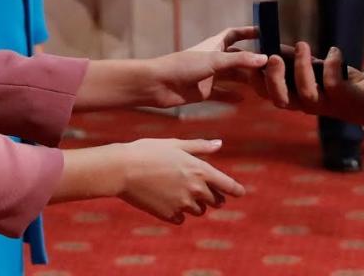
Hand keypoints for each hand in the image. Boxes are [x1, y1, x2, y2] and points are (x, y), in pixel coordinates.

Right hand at [114, 138, 244, 223]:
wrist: (123, 169)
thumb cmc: (148, 151)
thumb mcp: (176, 144)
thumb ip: (200, 146)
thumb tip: (219, 144)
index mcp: (200, 170)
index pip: (227, 185)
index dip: (236, 189)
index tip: (240, 193)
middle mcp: (195, 189)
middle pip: (215, 201)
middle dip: (212, 196)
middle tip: (204, 190)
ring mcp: (182, 204)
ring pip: (198, 211)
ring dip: (195, 205)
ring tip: (180, 192)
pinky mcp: (168, 215)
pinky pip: (181, 218)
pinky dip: (178, 212)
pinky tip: (167, 201)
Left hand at [145, 27, 265, 106]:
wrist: (157, 85)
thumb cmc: (182, 66)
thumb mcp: (214, 60)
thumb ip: (239, 60)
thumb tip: (264, 59)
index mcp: (214, 45)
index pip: (234, 34)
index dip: (248, 32)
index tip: (265, 32)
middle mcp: (213, 59)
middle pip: (238, 58)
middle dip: (253, 62)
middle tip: (272, 67)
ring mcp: (209, 76)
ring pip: (232, 77)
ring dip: (246, 80)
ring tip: (265, 85)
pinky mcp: (204, 92)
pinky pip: (222, 94)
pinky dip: (232, 96)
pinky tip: (245, 100)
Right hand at [256, 42, 363, 129]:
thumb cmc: (338, 82)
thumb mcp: (311, 68)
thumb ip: (291, 60)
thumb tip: (269, 43)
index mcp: (293, 95)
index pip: (265, 92)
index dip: (254, 77)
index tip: (251, 55)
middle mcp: (305, 104)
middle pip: (279, 100)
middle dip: (273, 79)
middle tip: (273, 57)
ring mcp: (326, 105)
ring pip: (306, 94)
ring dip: (301, 67)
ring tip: (302, 44)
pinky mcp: (345, 100)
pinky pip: (333, 85)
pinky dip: (331, 64)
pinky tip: (334, 51)